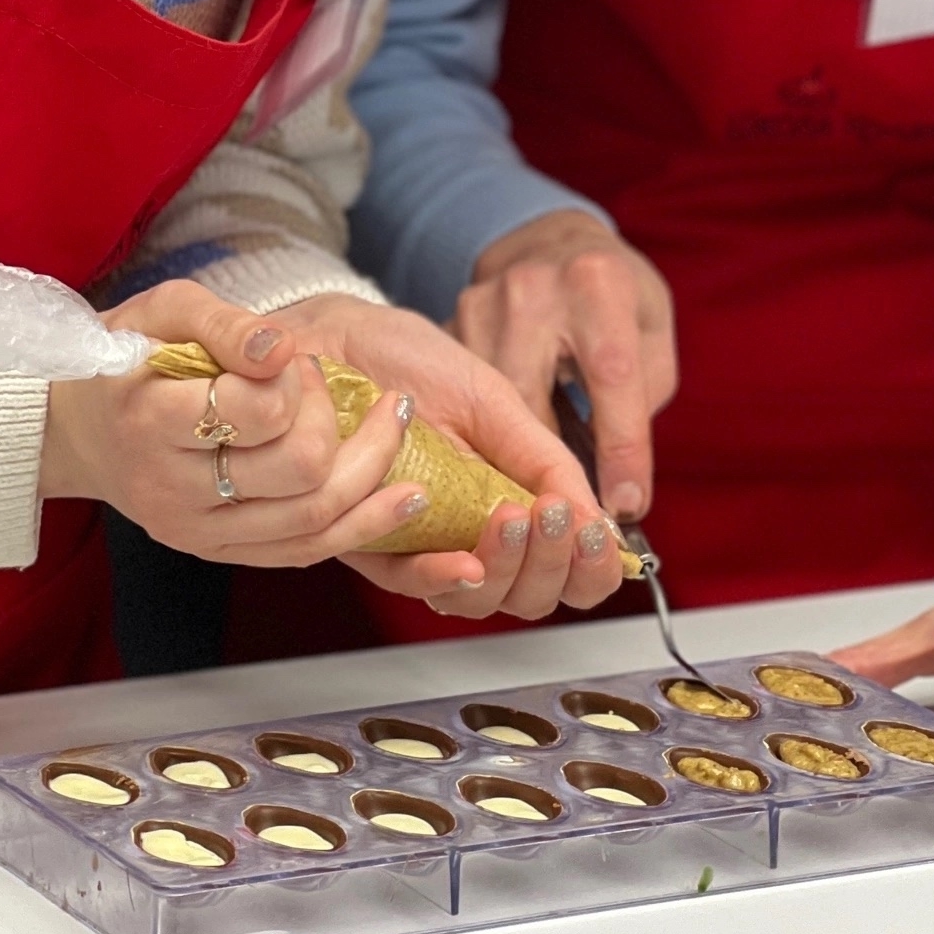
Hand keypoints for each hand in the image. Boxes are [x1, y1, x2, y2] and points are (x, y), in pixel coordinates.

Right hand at [41, 280, 430, 568]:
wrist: (78, 429)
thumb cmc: (126, 356)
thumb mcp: (163, 311)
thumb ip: (225, 323)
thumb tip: (284, 350)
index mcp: (150, 420)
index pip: (256, 410)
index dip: (294, 379)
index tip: (291, 357)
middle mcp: (171, 488)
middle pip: (297, 470)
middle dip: (333, 418)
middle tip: (328, 382)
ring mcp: (196, 531)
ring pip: (312, 519)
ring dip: (373, 469)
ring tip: (401, 419)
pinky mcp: (218, 552)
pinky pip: (303, 551)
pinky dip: (363, 524)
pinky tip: (403, 494)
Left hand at [271, 292, 628, 621]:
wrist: (334, 334)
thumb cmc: (409, 360)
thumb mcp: (495, 404)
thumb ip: (546, 462)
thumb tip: (599, 521)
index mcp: (510, 501)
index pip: (565, 569)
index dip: (589, 569)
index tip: (594, 535)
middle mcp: (468, 533)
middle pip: (528, 596)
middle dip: (553, 566)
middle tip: (553, 516)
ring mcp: (419, 542)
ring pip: (476, 600)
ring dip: (508, 569)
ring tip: (517, 517)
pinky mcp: (363, 540)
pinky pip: (407, 582)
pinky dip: (443, 576)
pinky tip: (468, 559)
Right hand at [456, 210, 674, 519]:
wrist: (547, 237)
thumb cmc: (611, 290)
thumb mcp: (650, 327)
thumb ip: (643, 393)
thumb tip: (619, 476)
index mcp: (597, 286)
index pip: (612, 376)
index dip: (621, 449)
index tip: (625, 505)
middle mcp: (534, 290)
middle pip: (537, 403)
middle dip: (556, 470)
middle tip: (575, 516)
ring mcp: (483, 304)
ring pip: (489, 410)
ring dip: (514, 456)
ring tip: (536, 492)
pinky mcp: (451, 323)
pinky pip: (464, 396)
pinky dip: (484, 431)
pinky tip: (500, 452)